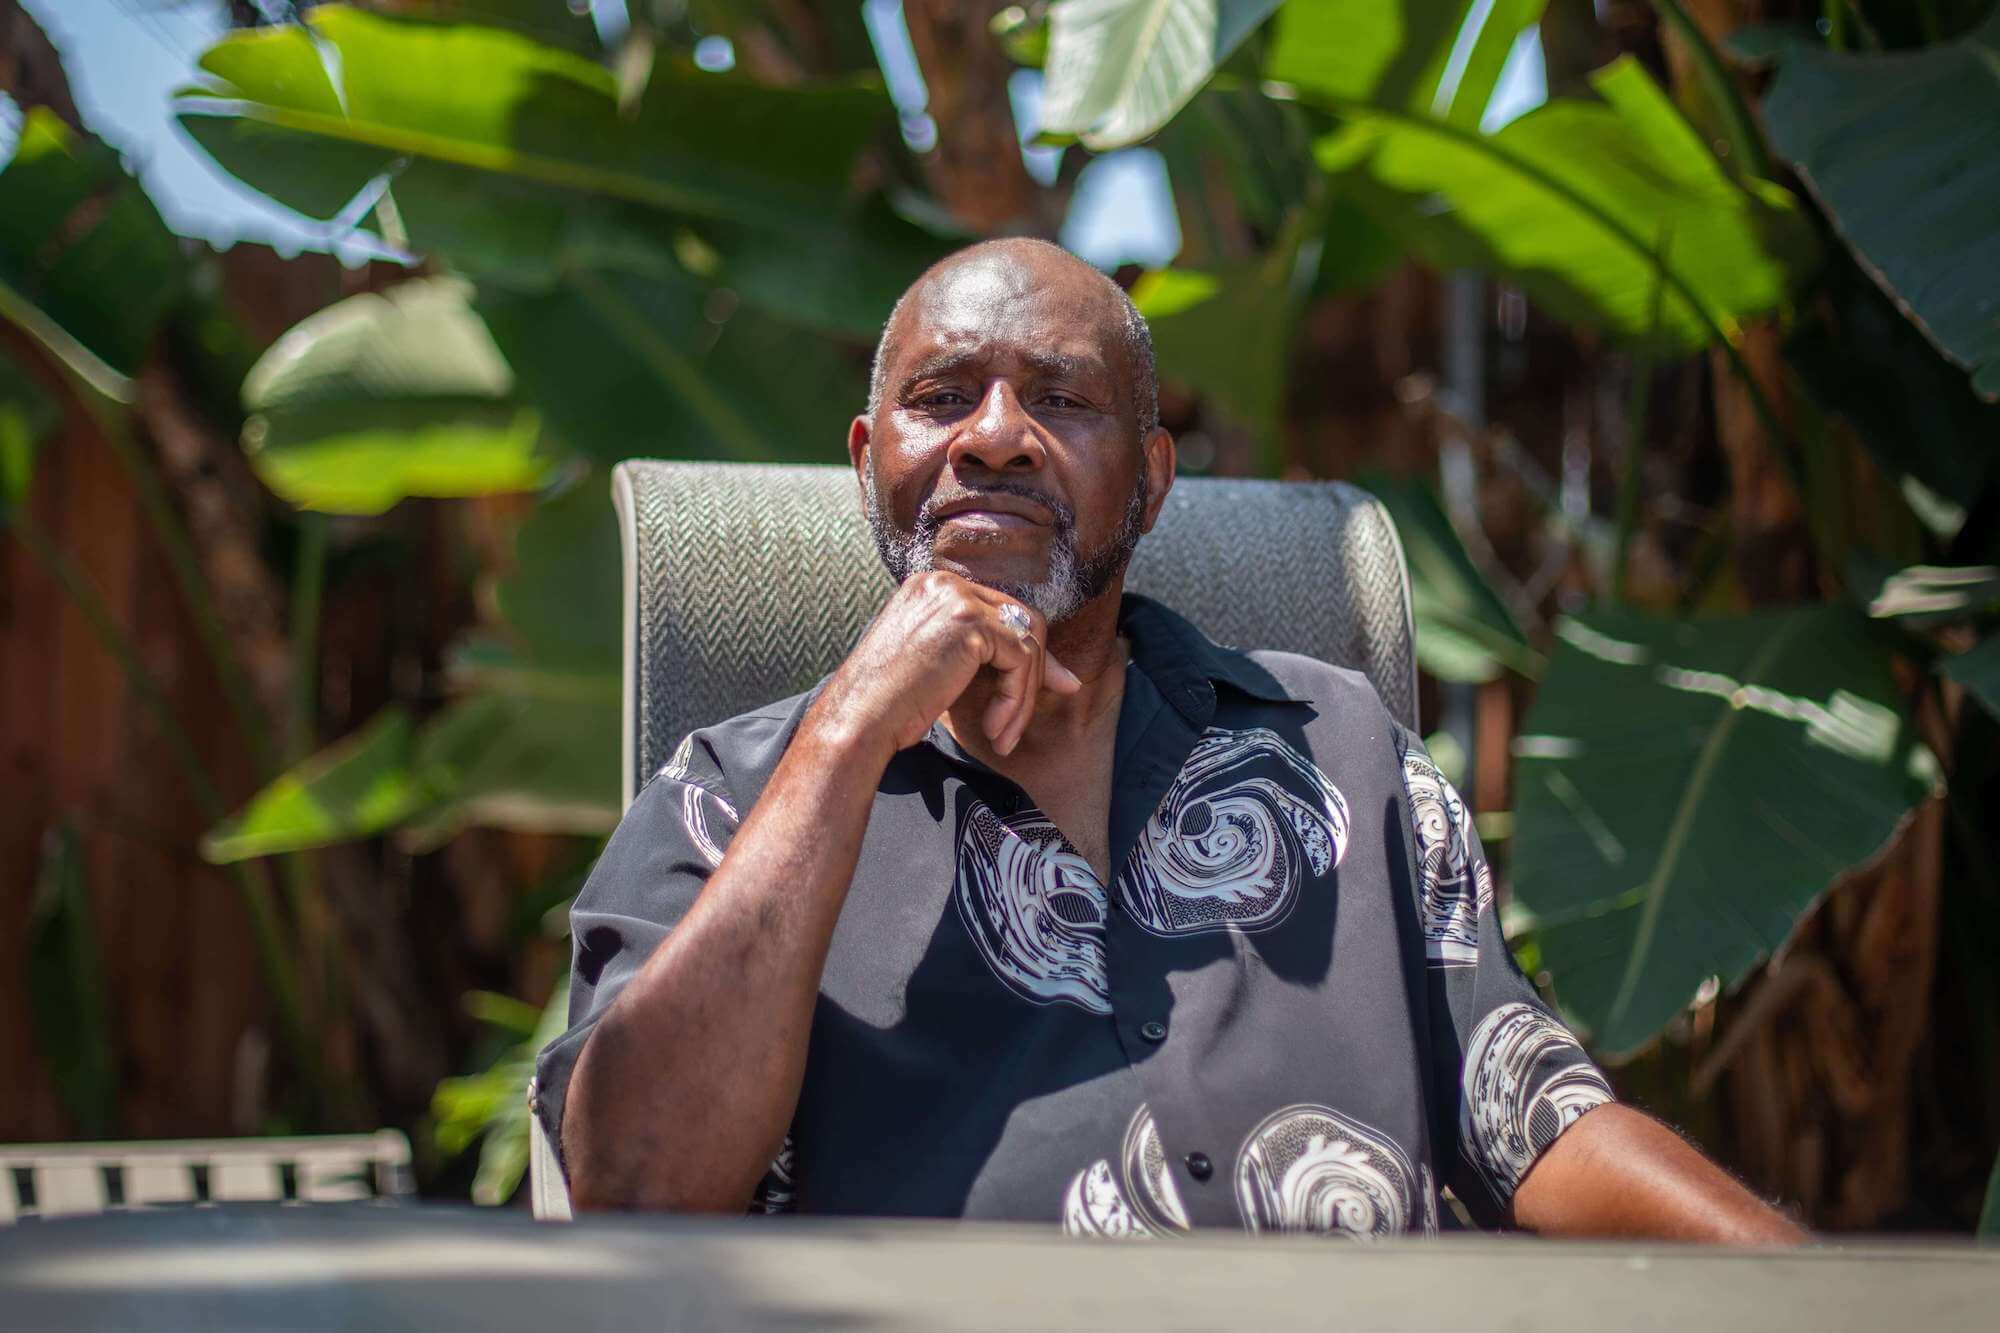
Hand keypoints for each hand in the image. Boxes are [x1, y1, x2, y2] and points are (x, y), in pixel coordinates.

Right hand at [809, 571, 1082, 761]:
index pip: (998, 610)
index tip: (1038, 691)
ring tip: (1003, 734)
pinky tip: (994, 728)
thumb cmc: (888, 705)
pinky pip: (1021, 661)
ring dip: (1023, 696)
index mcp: (931, 587)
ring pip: (1025, 643)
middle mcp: (944, 582)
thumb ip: (980, 654)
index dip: (1023, 652)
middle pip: (1019, 619)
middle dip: (1037, 670)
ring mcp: (957, 599)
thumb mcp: (937, 666)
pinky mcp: (971, 624)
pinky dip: (1017, 700)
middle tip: (1033, 713)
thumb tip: (1048, 669)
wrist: (858, 719)